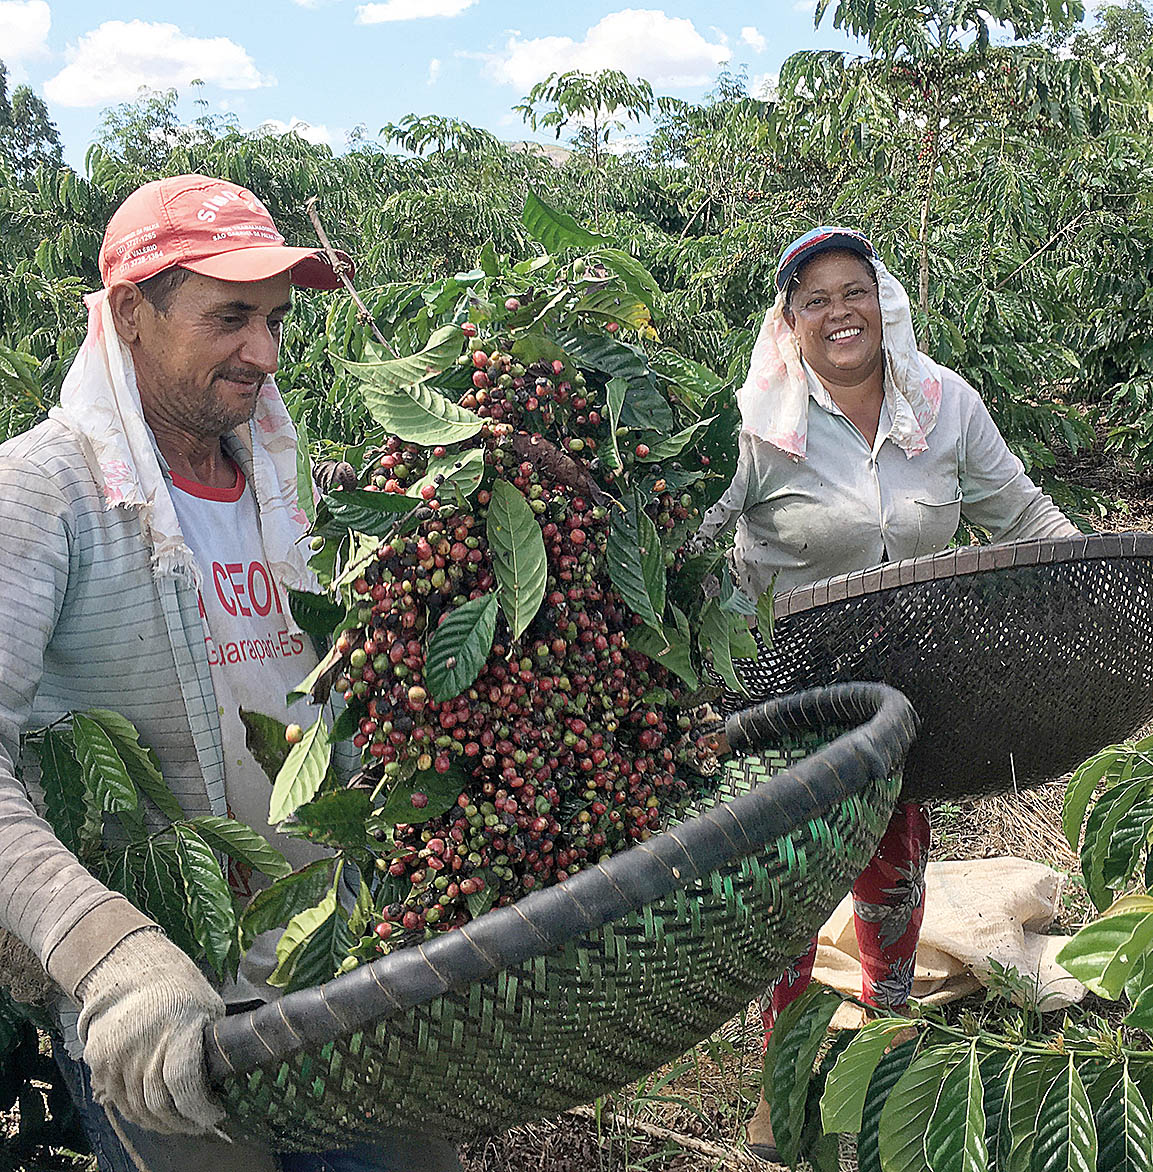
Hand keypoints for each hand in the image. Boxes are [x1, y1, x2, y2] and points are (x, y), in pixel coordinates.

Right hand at [77, 928, 225, 1135]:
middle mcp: (144, 1046)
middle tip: (197, 1124)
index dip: (199, 1109)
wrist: (131, 970)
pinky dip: (135, 1111)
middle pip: (159, 1104)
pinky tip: (152, 1112)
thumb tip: (224, 1078)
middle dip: (182, 1122)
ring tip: (177, 1122)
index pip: (185, 1085)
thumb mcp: (207, 1007)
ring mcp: (117, 1056)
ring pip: (137, 1108)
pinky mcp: (99, 1061)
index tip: (214, 1115)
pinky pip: (117, 1099)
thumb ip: (210, 1043)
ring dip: (159, 1122)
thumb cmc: (179, 989)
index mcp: (178, 1030)